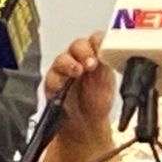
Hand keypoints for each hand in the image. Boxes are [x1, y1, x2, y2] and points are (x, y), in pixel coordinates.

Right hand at [43, 32, 116, 146]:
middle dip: (84, 52)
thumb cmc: (97, 100)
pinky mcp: (52, 83)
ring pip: (62, 58)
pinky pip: (51, 77)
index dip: (98, 40)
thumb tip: (109, 53)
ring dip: (70, 63)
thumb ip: (106, 67)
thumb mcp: (107, 83)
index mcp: (96, 55)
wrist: (86, 122)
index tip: (102, 46)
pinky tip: (64, 84)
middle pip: (78, 45)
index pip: (96, 39)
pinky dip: (58, 79)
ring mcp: (64, 70)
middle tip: (92, 63)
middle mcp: (79, 59)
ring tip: (78, 71)